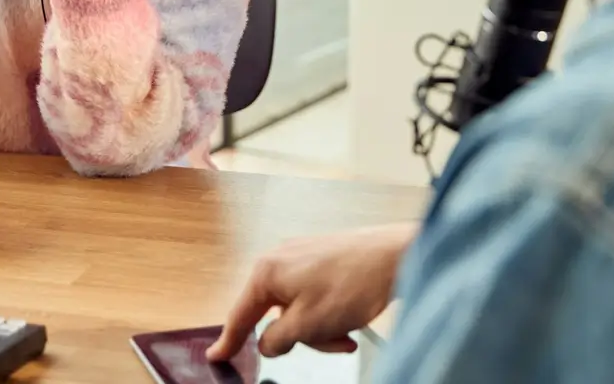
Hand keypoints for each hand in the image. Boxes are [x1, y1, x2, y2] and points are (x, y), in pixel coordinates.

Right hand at [207, 222, 417, 361]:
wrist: (397, 256)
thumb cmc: (353, 284)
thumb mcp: (307, 325)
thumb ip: (277, 340)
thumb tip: (268, 344)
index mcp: (268, 272)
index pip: (240, 315)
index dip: (229, 341)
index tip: (216, 356)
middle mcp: (280, 259)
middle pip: (275, 315)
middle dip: (302, 336)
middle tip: (329, 341)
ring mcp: (303, 256)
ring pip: (299, 309)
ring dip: (320, 328)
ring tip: (346, 330)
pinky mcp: (323, 258)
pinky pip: (315, 296)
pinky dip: (329, 313)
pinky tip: (350, 319)